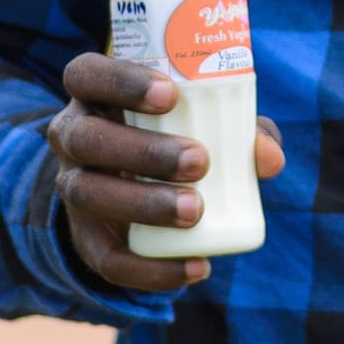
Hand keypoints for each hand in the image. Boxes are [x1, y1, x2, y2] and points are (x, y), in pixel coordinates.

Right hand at [47, 52, 285, 294]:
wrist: (137, 193)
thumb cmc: (178, 137)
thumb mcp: (205, 123)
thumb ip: (241, 131)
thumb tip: (269, 156)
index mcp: (95, 95)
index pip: (86, 75)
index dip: (121, 80)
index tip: (170, 94)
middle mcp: (73, 136)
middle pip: (85, 137)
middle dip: (142, 150)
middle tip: (198, 161)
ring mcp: (74, 186)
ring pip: (88, 193)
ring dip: (143, 203)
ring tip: (195, 209)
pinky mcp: (86, 237)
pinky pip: (106, 258)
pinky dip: (152, 268)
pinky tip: (198, 266)